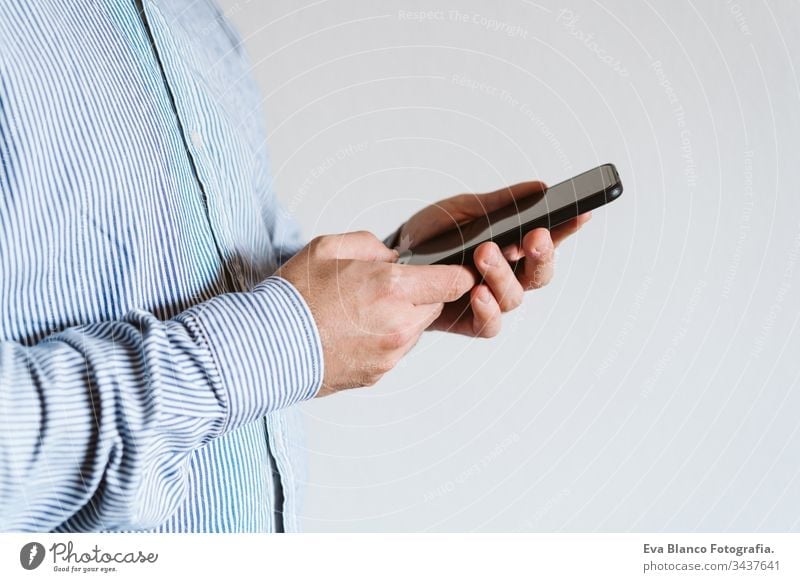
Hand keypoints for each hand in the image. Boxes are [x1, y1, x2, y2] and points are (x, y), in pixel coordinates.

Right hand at [277, 231, 474, 395]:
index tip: (450, 272)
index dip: (455, 275)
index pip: (454, 282)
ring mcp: (391, 353)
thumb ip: (370, 245)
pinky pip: (396, 350)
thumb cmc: (292, 298)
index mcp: (391, 287)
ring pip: (416, 329)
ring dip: (402, 318)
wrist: (264, 348)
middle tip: (384, 288)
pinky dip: (384, 339)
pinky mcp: (379, 373)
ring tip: (361, 311)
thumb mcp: (327, 248)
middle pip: (436, 305)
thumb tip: (392, 257)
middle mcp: (399, 323)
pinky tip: (353, 331)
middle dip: (420, 294)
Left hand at [394, 181, 591, 337]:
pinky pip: (489, 324)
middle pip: (540, 273)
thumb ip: (501, 204)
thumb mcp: (465, 210)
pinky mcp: (470, 321)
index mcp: (515, 246)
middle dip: (541, 254)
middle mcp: (509, 275)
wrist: (393, 259)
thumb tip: (541, 189)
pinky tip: (477, 292)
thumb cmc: (433, 234)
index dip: (569, 228)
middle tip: (533, 236)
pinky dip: (487, 310)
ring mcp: (491, 299)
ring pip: (514, 297)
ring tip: (484, 253)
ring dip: (503, 274)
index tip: (581, 213)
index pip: (550, 239)